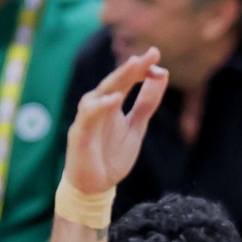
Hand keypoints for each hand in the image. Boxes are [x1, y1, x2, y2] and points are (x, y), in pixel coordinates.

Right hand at [62, 49, 168, 194]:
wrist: (96, 186)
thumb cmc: (112, 155)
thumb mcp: (136, 127)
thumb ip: (146, 104)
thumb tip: (162, 76)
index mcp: (112, 104)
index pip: (128, 81)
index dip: (142, 69)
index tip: (157, 57)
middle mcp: (99, 106)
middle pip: (116, 82)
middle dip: (133, 68)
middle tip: (150, 54)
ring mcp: (88, 118)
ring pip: (101, 92)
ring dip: (118, 79)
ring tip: (134, 66)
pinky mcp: (80, 133)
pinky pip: (89, 116)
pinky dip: (100, 106)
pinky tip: (114, 99)